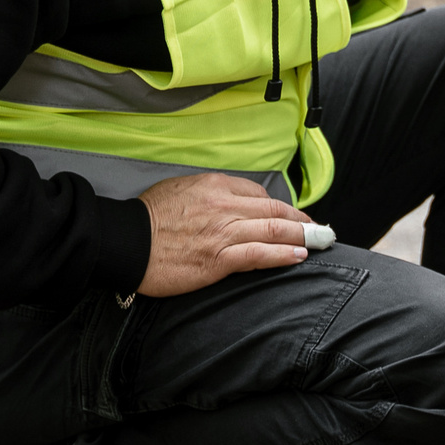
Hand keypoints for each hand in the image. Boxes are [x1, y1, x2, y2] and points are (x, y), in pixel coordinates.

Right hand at [135, 173, 309, 296]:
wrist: (125, 241)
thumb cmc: (147, 217)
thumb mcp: (180, 188)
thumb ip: (209, 193)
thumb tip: (230, 203)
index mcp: (214, 185)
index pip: (258, 194)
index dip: (279, 208)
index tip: (291, 217)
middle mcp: (224, 206)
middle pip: (273, 212)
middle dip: (301, 221)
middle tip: (320, 229)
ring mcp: (223, 233)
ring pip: (273, 231)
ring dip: (301, 237)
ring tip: (319, 242)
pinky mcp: (218, 259)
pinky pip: (259, 255)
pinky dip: (283, 255)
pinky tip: (298, 256)